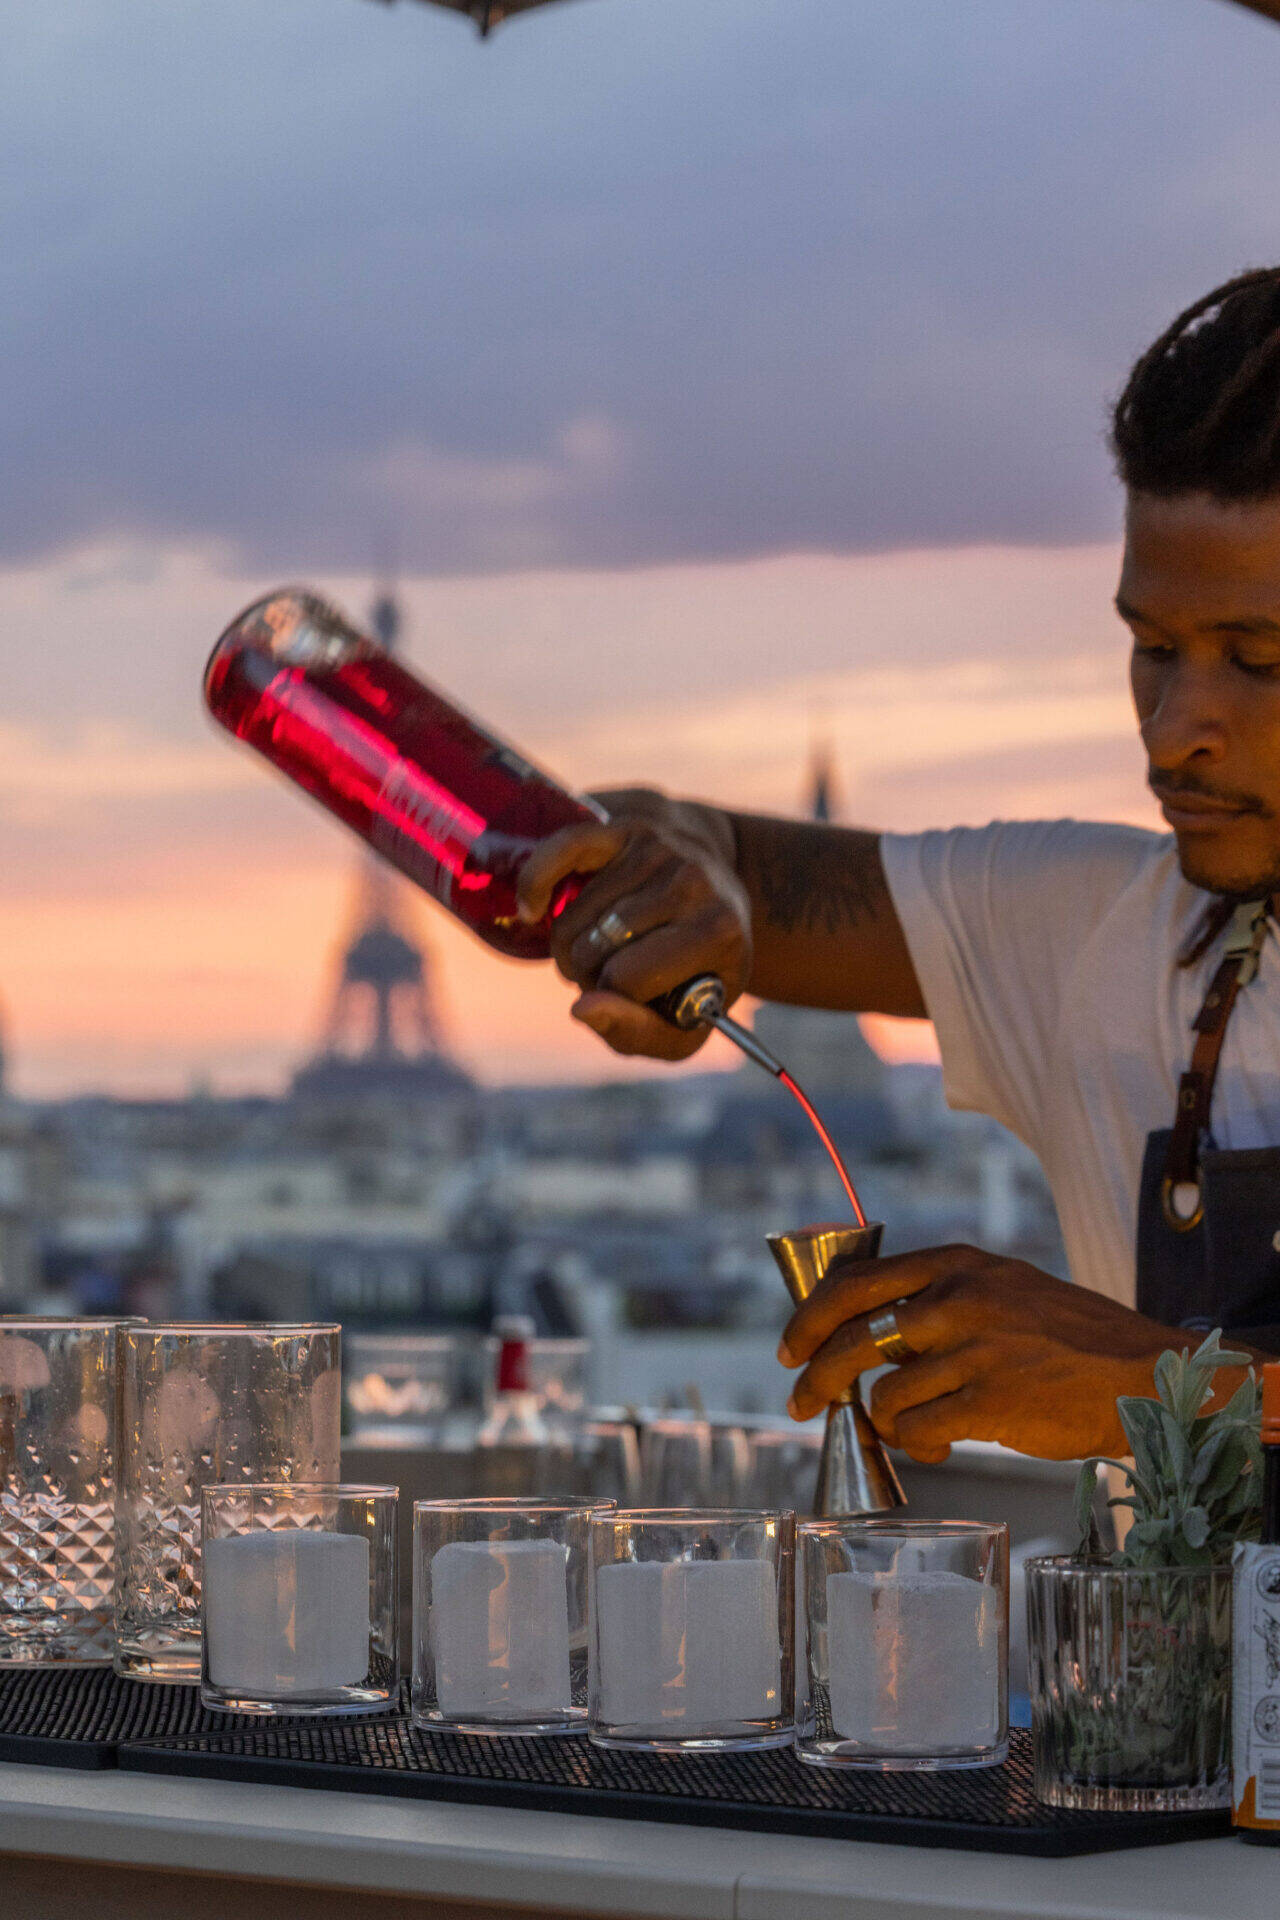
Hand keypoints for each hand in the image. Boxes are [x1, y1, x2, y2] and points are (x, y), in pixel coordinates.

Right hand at [515, 788, 752, 1060]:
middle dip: (585, 971)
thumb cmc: (695, 966)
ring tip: (594, 946)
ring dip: (567, 942)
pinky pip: (562, 849)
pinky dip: (536, 882)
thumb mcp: (686, 1022)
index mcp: (719, 931)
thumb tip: (581, 1008)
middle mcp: (693, 881)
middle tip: (605, 970)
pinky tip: (531, 908)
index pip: (626, 979)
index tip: (624, 995)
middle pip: (594, 947)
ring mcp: (658, 848)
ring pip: (573, 915)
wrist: (723, 890)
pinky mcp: (626, 824)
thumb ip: (637, 1034)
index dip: (610, 997)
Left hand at [777, 1244, 1176, 1461]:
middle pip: (852, 1337)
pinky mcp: (991, 1402)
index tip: (791, 1348)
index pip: (854, 1283)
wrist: (1142, 1374)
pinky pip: (918, 1432)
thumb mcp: (1000, 1288)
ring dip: (882, 1421)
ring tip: (908, 1429)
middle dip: (816, 1375)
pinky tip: (939, 1445)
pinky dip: (916, 1445)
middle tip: (802, 1402)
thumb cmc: (1069, 1337)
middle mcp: (958, 1298)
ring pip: (883, 1394)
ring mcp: (974, 1350)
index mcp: (956, 1263)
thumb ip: (938, 1301)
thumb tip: (867, 1335)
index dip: (810, 1318)